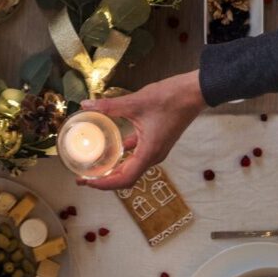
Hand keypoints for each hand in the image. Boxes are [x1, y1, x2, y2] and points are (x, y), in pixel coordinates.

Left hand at [77, 71, 205, 190]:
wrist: (193, 93)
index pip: (124, 179)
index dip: (104, 183)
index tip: (86, 181)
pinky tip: (112, 146)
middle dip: (105, 179)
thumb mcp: (135, 102)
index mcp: (149, 152)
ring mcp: (156, 149)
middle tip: (84, 176)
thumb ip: (109, 106)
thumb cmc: (169, 99)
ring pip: (132, 167)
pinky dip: (123, 155)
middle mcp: (153, 156)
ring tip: (94, 164)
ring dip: (114, 169)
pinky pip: (137, 154)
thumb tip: (86, 104)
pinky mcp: (157, 141)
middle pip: (127, 177)